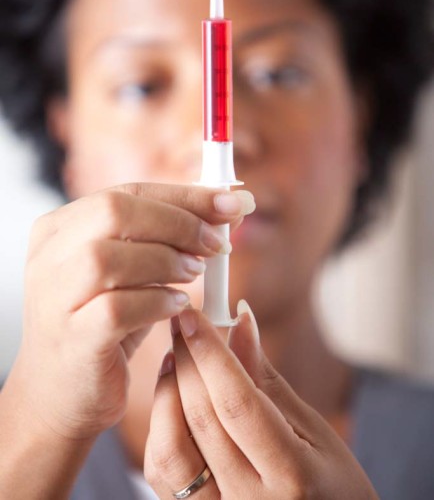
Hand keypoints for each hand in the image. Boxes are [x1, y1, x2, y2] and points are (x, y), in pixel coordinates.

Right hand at [6, 183, 253, 441]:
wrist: (63, 396)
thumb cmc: (104, 325)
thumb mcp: (136, 273)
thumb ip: (172, 238)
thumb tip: (229, 209)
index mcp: (60, 227)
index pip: (127, 192)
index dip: (186, 195)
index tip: (233, 203)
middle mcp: (48, 255)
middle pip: (115, 211)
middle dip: (179, 223)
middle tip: (218, 243)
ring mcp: (54, 297)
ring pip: (110, 257)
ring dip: (168, 260)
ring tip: (197, 273)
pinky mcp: (72, 338)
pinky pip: (118, 308)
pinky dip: (157, 301)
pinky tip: (178, 306)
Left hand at [145, 306, 378, 498]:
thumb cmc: (333, 487)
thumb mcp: (315, 431)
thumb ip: (269, 381)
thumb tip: (240, 324)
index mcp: (291, 476)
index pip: (238, 403)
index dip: (211, 354)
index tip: (193, 315)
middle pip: (201, 420)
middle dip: (186, 361)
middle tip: (181, 322)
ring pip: (170, 450)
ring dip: (167, 394)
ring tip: (177, 358)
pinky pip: (163, 474)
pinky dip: (162, 428)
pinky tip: (174, 399)